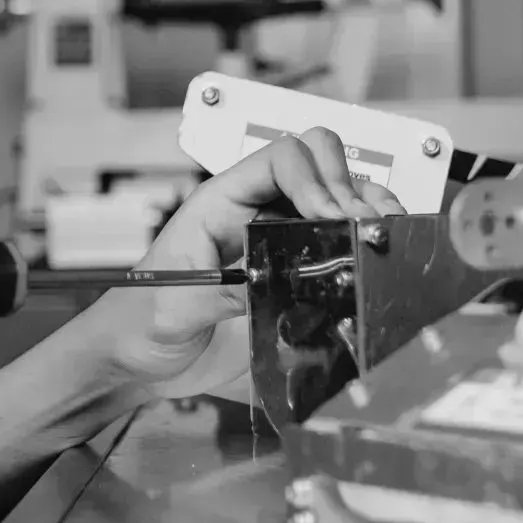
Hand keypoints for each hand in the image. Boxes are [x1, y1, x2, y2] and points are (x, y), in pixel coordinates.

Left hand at [67, 129, 406, 401]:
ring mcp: (279, 240)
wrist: (136, 362)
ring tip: (385, 235)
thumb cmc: (138, 323)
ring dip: (368, 206)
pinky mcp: (295, 274)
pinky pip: (339, 242)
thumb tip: (279, 282)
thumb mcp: (171, 308)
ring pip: (337, 196)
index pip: (279, 160)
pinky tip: (381, 254)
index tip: (332, 216)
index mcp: (221, 204)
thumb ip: (219, 294)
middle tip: (365, 229)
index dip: (314, 179)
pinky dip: (366, 240)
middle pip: (318, 162)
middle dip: (349, 185)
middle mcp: (255, 213)